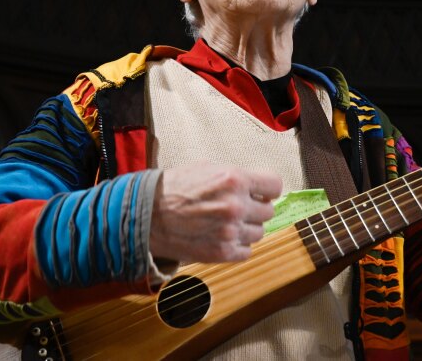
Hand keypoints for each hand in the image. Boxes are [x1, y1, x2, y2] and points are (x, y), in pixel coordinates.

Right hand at [149, 162, 282, 262]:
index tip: (262, 192)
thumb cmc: (173, 188)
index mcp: (234, 180)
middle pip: (268, 211)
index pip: (275, 186)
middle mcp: (236, 206)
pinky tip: (224, 237)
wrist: (146, 214)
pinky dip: (238, 246)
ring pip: (258, 232)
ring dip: (247, 228)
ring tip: (227, 223)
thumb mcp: (207, 168)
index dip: (267, 189)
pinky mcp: (222, 253)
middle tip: (239, 207)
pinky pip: (247, 251)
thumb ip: (235, 177)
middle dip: (255, 208)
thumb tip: (257, 186)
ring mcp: (230, 231)